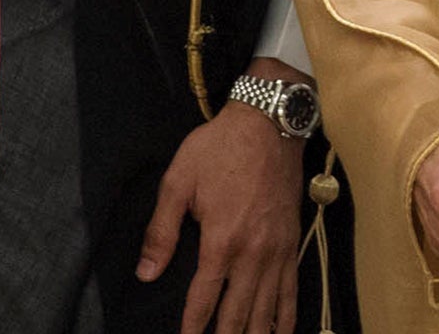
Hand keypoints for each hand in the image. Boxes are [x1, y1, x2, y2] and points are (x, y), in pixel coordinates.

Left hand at [137, 59, 308, 333]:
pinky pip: (291, 291)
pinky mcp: (293, 244)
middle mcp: (252, 255)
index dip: (192, 325)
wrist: (268, 125)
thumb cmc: (218, 149)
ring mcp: (277, 252)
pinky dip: (286, 318)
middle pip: (238, 314)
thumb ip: (161, 231)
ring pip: (266, 310)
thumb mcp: (179, 182)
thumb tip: (145, 273)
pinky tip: (280, 333)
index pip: (204, 299)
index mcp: (221, 241)